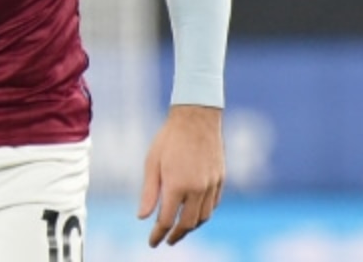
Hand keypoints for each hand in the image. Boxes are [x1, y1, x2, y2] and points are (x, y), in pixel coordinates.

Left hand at [138, 104, 224, 246]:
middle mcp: (197, 189)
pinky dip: (204, 214)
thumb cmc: (169, 139)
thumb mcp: (151, 163)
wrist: (196, 118)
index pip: (166, 220)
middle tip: (167, 240)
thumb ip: (149, 192)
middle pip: (188, 224)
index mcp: (177, 185)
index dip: (158, 234)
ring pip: (204, 217)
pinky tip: (196, 213)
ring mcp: (211, 185)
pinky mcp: (220, 179)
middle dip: (176, 235)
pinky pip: (213, 205)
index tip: (152, 242)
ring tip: (180, 229)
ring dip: (191, 227)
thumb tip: (142, 218)